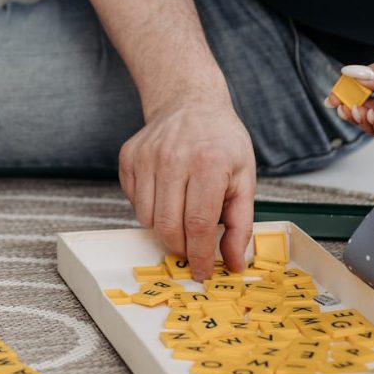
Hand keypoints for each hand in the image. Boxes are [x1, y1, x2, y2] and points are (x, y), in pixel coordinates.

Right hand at [118, 99, 255, 280]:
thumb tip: (233, 263)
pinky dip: (150, 209)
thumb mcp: (244, 178)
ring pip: (146, 218)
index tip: (202, 271)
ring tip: (181, 217)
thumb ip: (241, 224)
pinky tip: (166, 195)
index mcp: (208, 164)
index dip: (200, 255)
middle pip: (168, 226)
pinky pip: (134, 202)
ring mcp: (146, 157)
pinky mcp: (128, 158)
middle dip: (181, 249)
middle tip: (192, 251)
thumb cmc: (221, 141)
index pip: (198, 224)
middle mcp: (173, 159)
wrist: (189, 103)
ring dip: (164, 229)